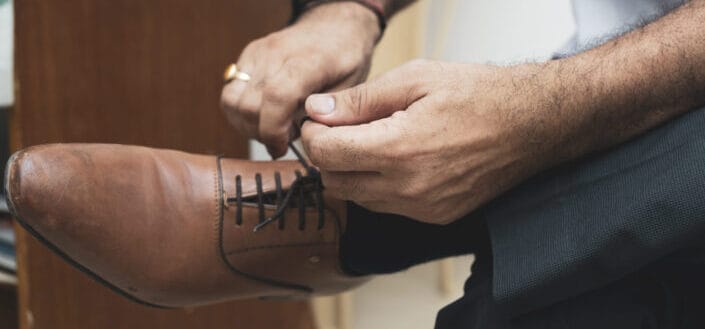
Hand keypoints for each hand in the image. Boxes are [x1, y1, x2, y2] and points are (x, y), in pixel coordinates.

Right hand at [220, 2, 379, 157]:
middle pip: (248, 105)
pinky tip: (264, 116)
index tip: (282, 146)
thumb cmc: (346, 57)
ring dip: (246, 125)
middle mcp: (276, 54)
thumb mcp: (354, 86)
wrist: (333, 25)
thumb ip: (331, 113)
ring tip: (272, 128)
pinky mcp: (247, 57)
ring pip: (231, 101)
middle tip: (282, 139)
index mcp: (309, 62)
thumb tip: (310, 136)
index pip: (277, 97)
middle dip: (261, 133)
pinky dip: (241, 113)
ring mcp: (258, 54)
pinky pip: (230, 93)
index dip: (274, 130)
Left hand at [301, 59, 556, 223]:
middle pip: (333, 181)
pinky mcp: (435, 216)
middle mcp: (407, 188)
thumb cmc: (476, 94)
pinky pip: (385, 207)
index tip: (321, 117)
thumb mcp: (415, 79)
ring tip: (372, 140)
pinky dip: (377, 186)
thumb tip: (317, 110)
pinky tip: (396, 160)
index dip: (313, 133)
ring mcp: (422, 208)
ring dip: (351, 171)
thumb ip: (360, 100)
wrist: (531, 124)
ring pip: (356, 198)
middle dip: (327, 154)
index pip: (324, 154)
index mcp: (398, 149)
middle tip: (342, 127)